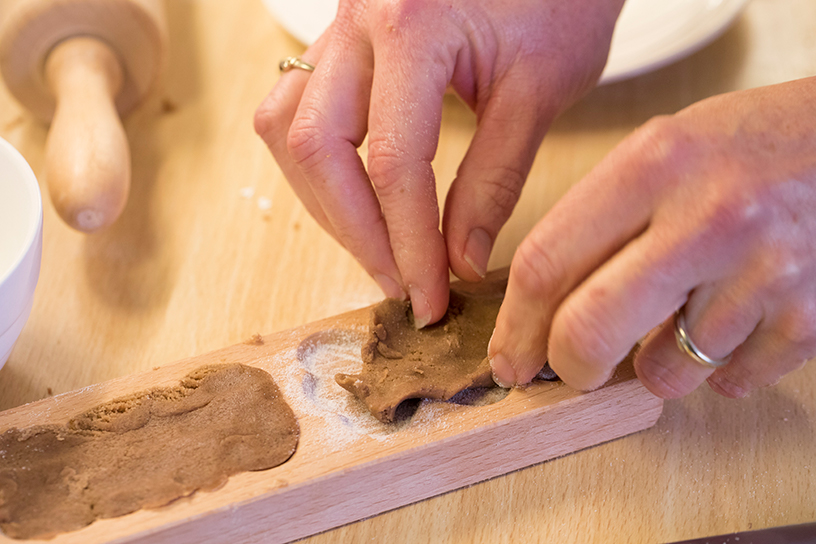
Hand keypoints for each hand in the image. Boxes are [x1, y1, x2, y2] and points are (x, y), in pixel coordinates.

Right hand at [255, 0, 623, 326]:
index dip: (409, 243)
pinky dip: (317, 163)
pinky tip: (356, 194)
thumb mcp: (540, 89)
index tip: (430, 296)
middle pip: (318, 149)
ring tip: (376, 246)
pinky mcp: (339, 39)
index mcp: (413, 23)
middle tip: (401, 284)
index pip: (392, 162)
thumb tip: (459, 261)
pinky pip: (294, 108)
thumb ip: (494, 180)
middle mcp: (357, 20)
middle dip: (358, 233)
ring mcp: (339, 26)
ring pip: (287, 129)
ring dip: (326, 200)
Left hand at [489, 77, 815, 398]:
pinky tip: (731, 319)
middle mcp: (705, 218)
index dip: (514, 325)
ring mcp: (762, 272)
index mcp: (653, 165)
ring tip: (682, 313)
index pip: (546, 262)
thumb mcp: (664, 150)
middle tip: (570, 367)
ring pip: (662, 371)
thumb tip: (543, 310)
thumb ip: (601, 221)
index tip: (508, 355)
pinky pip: (728, 382)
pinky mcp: (807, 319)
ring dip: (655, 362)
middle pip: (588, 330)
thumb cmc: (753, 146)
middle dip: (567, 366)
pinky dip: (717, 366)